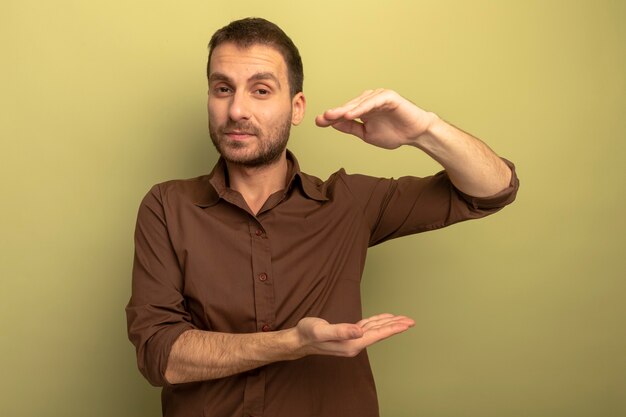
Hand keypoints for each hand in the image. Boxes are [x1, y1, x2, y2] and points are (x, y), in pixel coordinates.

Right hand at [295, 313, 414, 357]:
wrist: (299, 339)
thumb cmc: (308, 334)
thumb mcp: (322, 330)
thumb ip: (341, 331)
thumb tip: (358, 332)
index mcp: (351, 343)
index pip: (377, 335)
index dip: (392, 328)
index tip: (406, 324)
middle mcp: (354, 343)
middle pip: (379, 333)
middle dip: (396, 326)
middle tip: (411, 320)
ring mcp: (352, 340)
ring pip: (375, 330)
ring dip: (388, 324)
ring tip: (402, 319)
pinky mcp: (348, 334)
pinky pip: (367, 328)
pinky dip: (377, 322)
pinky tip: (382, 319)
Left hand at [315, 89, 437, 148]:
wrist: (415, 134)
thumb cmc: (394, 133)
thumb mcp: (366, 133)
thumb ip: (350, 127)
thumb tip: (332, 123)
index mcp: (363, 108)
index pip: (344, 113)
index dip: (331, 118)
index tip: (318, 122)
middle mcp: (369, 100)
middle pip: (348, 106)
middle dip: (335, 113)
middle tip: (322, 118)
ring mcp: (379, 97)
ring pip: (359, 103)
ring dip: (346, 110)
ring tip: (333, 116)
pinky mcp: (389, 96)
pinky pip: (373, 102)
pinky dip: (361, 108)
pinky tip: (351, 114)